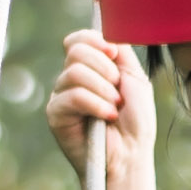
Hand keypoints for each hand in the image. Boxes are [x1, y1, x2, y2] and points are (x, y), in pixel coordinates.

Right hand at [48, 26, 146, 181]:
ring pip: (75, 72)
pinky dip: (96, 104)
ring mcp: (60, 96)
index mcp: (89, 69)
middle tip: (118, 92)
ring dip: (103, 89)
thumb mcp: (134, 79)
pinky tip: (107, 117)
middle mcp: (70, 80)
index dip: (95, 41)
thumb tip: (105, 34)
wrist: (131, 155)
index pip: (77, 40)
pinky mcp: (55, 115)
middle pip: (76, 51)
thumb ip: (120, 53)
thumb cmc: (135, 122)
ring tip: (114, 107)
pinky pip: (73, 96)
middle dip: (105, 69)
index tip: (114, 56)